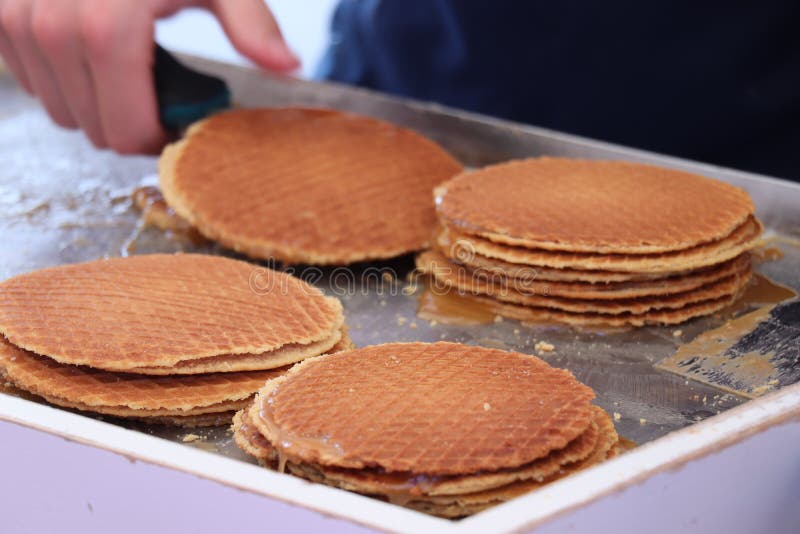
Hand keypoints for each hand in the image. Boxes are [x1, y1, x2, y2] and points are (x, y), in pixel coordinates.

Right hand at [0, 0, 298, 152]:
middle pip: (93, 128)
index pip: (125, 127)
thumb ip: (251, 22)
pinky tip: (91, 58)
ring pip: (58, 110)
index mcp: (106, 26)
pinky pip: (28, 81)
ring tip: (128, 75)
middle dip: (130, 124)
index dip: (154, 139)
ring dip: (95, 106)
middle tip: (158, 100)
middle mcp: (49, 26)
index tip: (177, 126)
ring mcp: (13, 19)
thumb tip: (288, 66)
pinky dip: (61, 80)